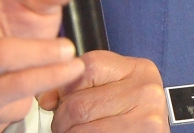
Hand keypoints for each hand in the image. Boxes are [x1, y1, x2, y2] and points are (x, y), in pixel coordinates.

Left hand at [40, 51, 168, 132]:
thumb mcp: (113, 89)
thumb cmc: (133, 115)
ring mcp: (148, 117)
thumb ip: (80, 84)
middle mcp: (147, 90)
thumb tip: (45, 97)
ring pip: (83, 127)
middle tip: (63, 126)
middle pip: (80, 103)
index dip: (64, 86)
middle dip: (62, 119)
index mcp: (138, 69)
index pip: (87, 67)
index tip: (58, 100)